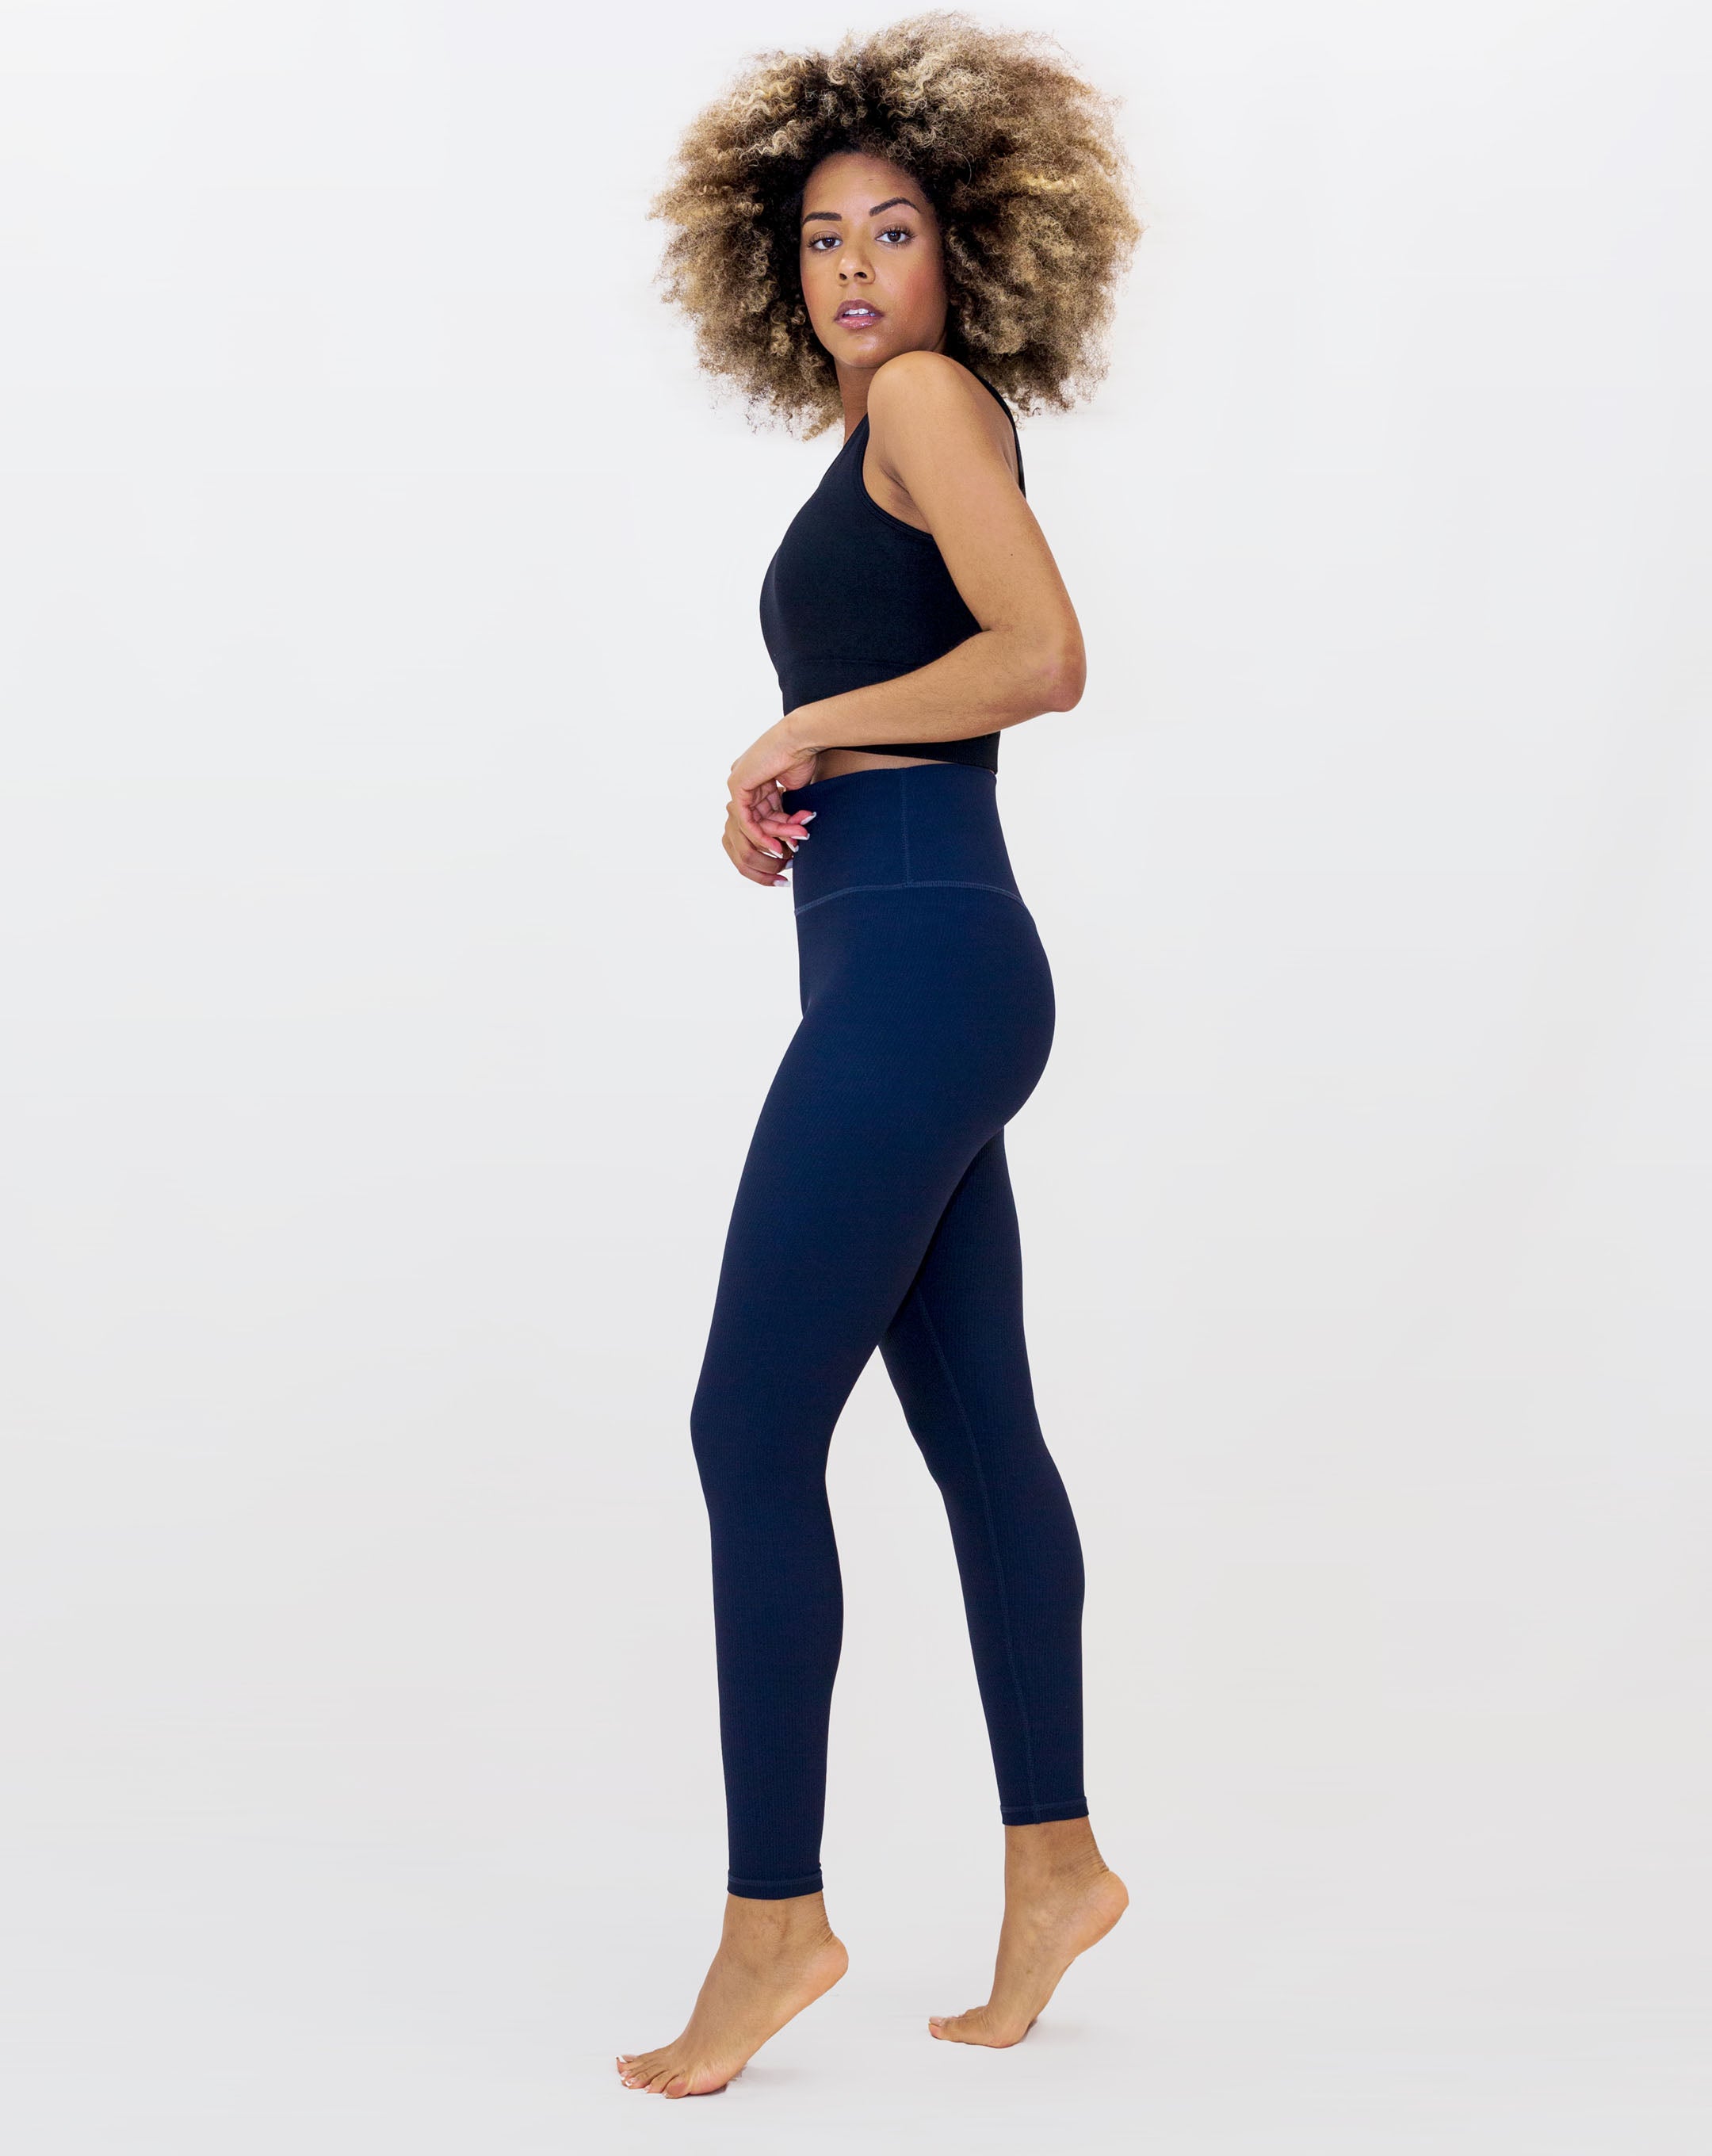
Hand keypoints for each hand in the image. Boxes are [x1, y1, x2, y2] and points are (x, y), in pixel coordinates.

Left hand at [724, 718, 818, 888]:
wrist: (801, 738)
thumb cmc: (803, 755)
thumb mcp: (793, 788)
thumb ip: (787, 807)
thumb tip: (794, 828)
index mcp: (756, 778)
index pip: (765, 811)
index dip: (782, 828)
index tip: (797, 838)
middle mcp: (744, 780)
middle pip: (759, 818)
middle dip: (780, 833)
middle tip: (796, 844)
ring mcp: (738, 781)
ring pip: (754, 821)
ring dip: (776, 835)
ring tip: (793, 843)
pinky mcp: (737, 785)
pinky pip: (746, 819)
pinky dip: (760, 834)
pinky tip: (776, 844)